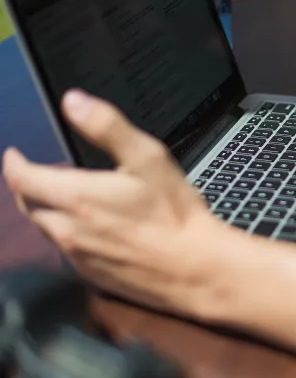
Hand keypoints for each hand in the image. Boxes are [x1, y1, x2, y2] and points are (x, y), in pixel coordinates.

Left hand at [2, 89, 239, 316]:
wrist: (195, 269)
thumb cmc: (175, 214)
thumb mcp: (148, 158)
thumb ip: (107, 126)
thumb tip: (74, 102)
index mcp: (76, 196)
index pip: (21, 178)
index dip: (14, 162)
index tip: (14, 154)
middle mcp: (67, 229)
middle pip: (28, 205)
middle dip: (28, 186)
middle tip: (38, 173)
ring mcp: (77, 255)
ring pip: (46, 228)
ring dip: (47, 210)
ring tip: (64, 198)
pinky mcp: (91, 275)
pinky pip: (66, 250)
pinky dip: (68, 232)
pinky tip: (91, 227)